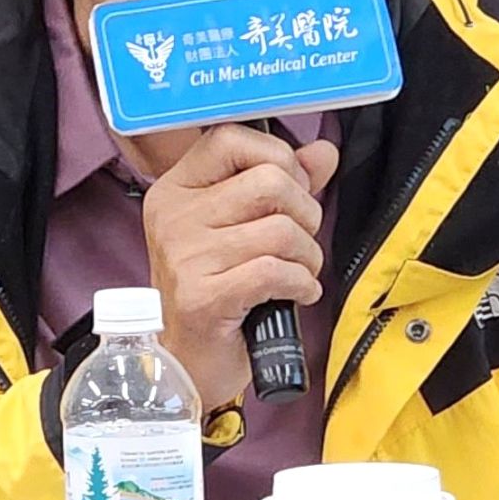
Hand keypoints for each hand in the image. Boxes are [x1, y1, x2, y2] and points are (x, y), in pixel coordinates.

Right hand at [142, 124, 338, 412]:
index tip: (290, 190)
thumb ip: (285, 183)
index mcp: (177, 189)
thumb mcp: (244, 228)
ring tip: (298, 272)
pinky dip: (302, 284)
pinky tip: (296, 293)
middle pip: (269, 181)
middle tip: (299, 241)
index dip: (277, 157)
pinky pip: (276, 271)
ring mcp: (184, 257)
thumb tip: (324, 151)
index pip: (231, 138)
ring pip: (281, 229)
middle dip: (304, 213)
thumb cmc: (218, 290)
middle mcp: (174, 216)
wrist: (189, 362)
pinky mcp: (202, 297)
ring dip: (307, 256)